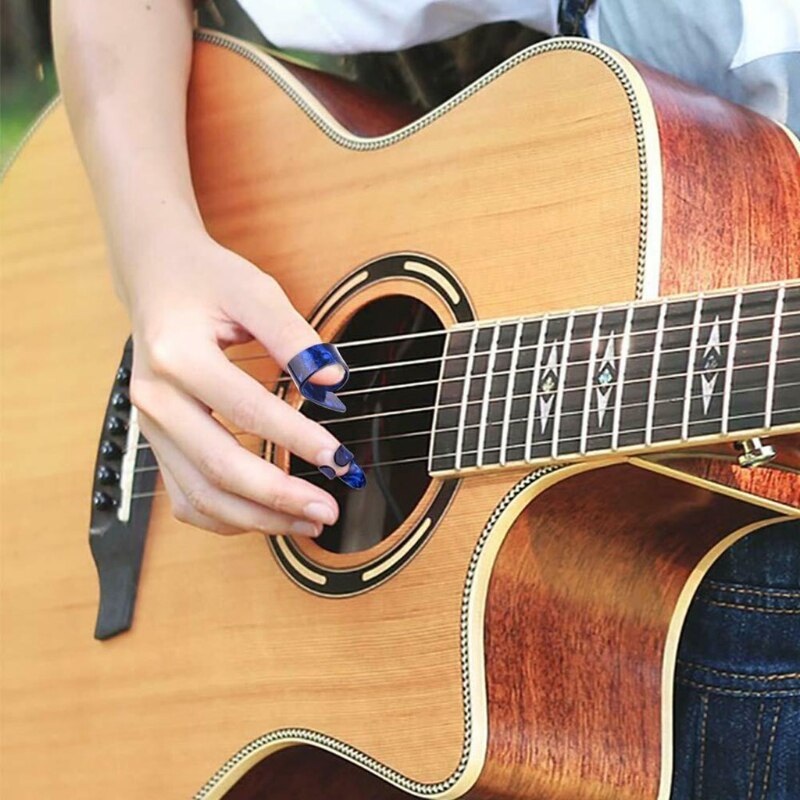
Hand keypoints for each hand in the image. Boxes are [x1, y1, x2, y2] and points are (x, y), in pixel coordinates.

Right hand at [123, 227, 351, 535]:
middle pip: (218, 467)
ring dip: (257, 517)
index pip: (247, 409)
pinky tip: (265, 517)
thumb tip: (333, 380)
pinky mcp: (157, 442)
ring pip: (200, 495)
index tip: (339, 458)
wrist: (155, 277)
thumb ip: (293, 336)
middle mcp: (155, 398)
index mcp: (177, 355)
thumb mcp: (254, 290)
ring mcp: (150, 426)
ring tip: (307, 521)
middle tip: (328, 509)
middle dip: (279, 496)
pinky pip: (186, 497)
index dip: (297, 439)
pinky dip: (225, 517)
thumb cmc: (206, 281)